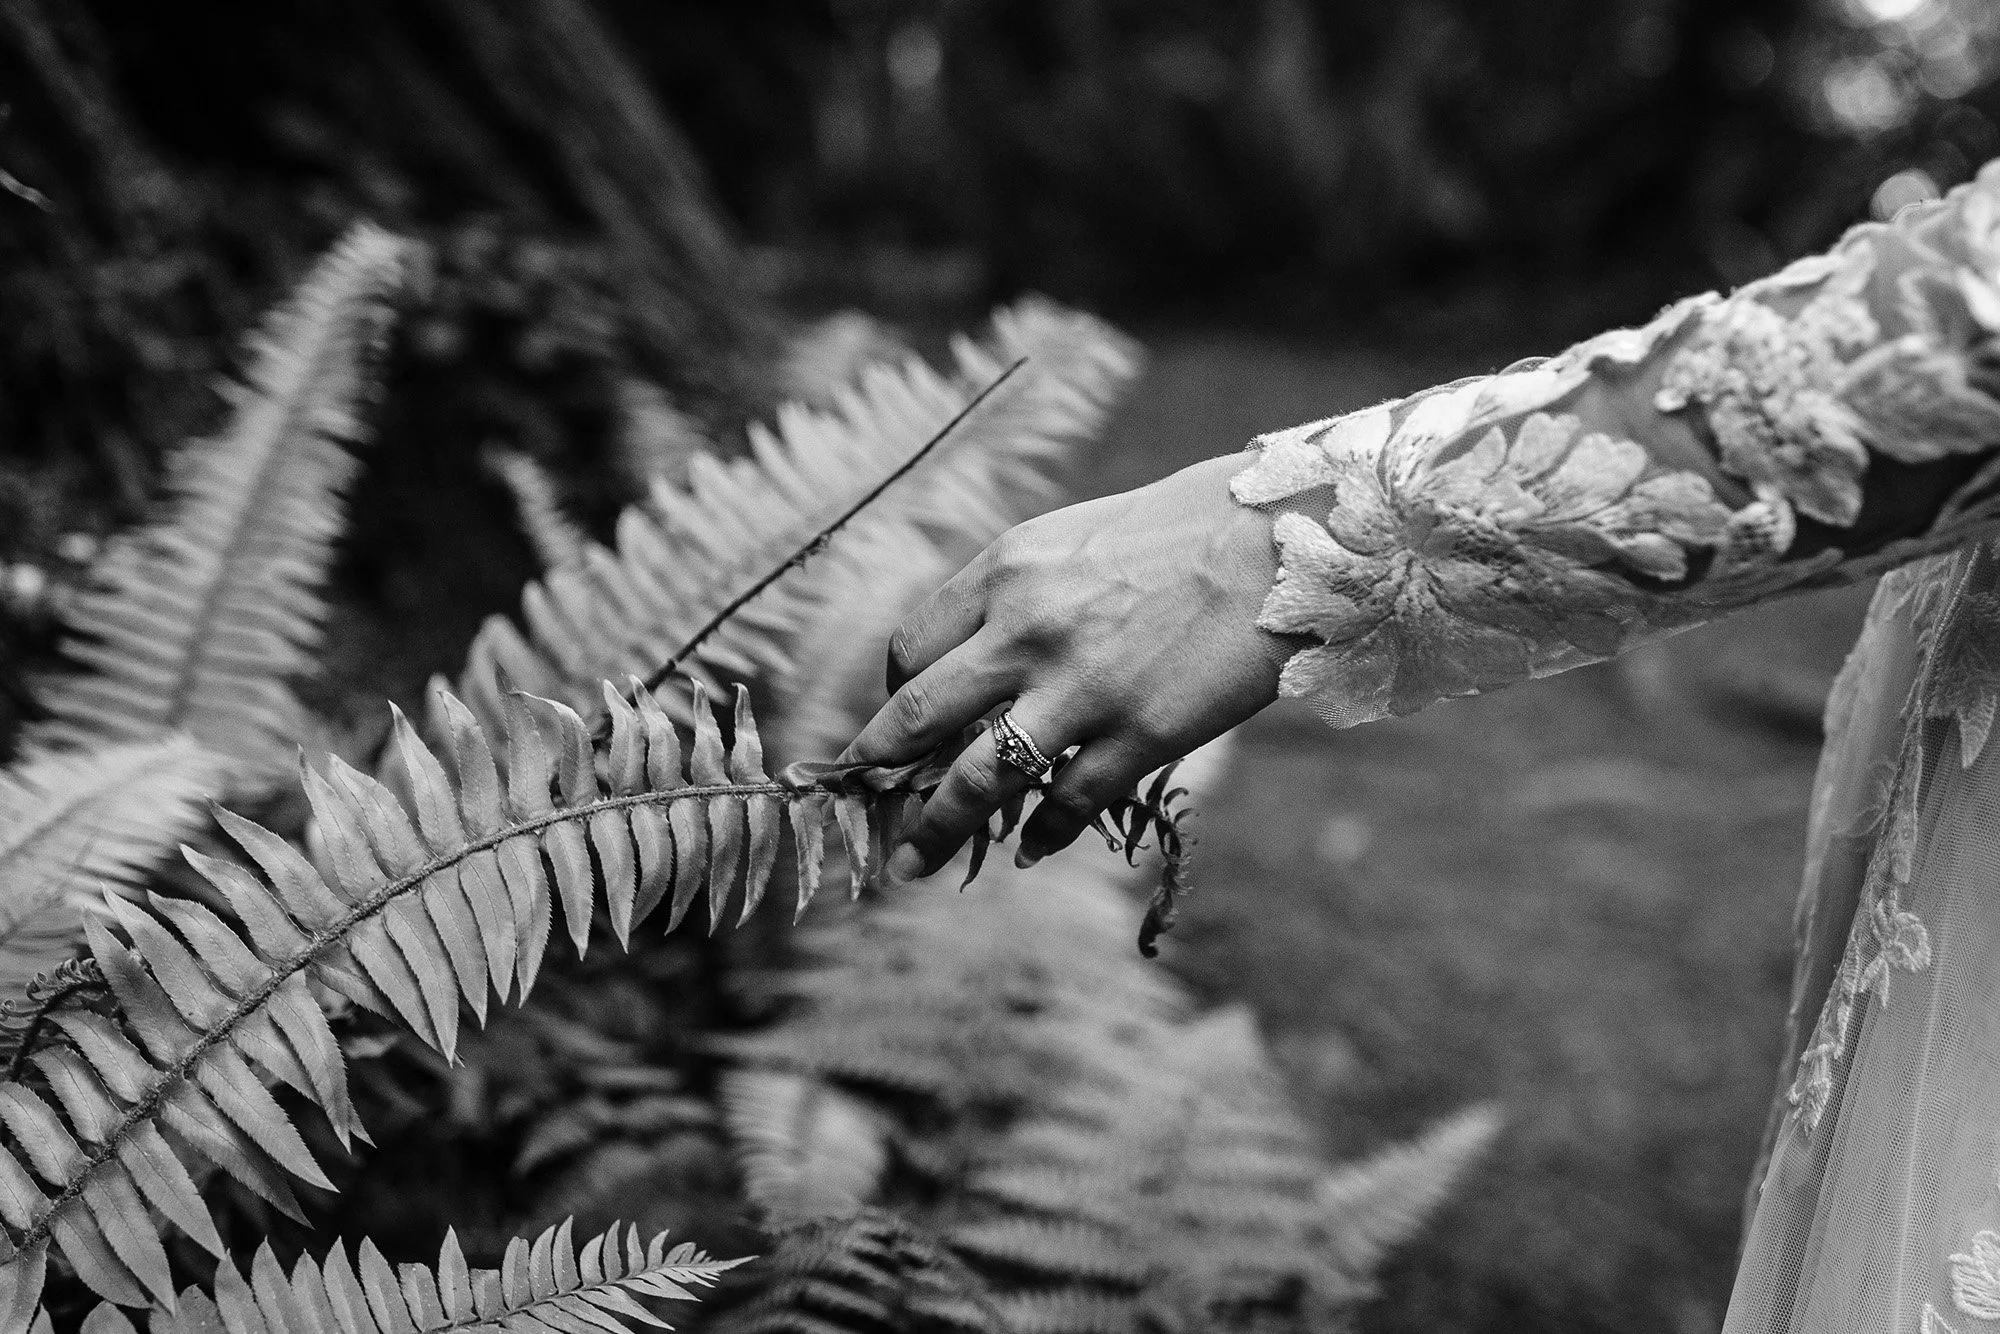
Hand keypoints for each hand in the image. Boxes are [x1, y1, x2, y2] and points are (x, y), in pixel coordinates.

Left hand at [839, 450, 1283, 880]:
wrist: (1284, 543)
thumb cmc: (1186, 529)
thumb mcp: (1074, 538)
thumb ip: (1020, 595)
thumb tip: (978, 656)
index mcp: (1006, 571)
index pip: (911, 649)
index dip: (894, 697)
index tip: (898, 728)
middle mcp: (1026, 631)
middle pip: (919, 720)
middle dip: (877, 775)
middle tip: (857, 811)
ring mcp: (1082, 689)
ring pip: (978, 781)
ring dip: (936, 831)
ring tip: (910, 866)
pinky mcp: (1141, 735)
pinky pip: (1067, 804)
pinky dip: (1040, 834)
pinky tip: (1030, 849)